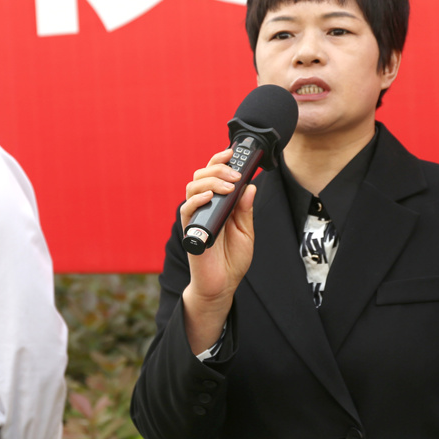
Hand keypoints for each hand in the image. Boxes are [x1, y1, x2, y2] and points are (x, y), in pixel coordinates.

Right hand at [180, 148, 255, 353]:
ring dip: (211, 182)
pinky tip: (209, 198)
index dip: (220, 161)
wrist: (223, 285)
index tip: (233, 153)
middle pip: (202, 176)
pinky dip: (197, 200)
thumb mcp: (246, 231)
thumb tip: (250, 186)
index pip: (214, 175)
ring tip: (229, 187)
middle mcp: (204, 206)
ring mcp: (196, 217)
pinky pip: (187, 209)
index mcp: (218, 203)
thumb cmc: (232, 258)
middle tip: (236, 175)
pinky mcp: (190, 230)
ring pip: (193, 187)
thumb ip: (245, 209)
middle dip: (219, 169)